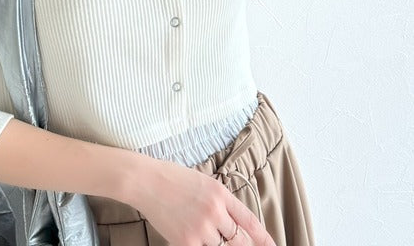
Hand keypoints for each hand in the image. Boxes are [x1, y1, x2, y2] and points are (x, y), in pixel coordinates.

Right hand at [128, 157, 275, 245]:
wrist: (146, 181)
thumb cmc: (171, 178)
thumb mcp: (203, 182)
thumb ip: (219, 201)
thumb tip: (231, 222)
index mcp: (220, 193)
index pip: (249, 220)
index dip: (263, 237)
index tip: (272, 245)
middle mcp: (215, 211)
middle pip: (237, 239)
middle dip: (240, 243)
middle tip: (238, 242)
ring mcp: (201, 228)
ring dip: (214, 242)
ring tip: (201, 228)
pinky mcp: (186, 241)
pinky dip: (200, 245)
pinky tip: (192, 235)